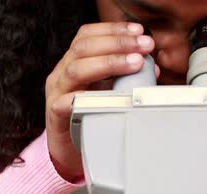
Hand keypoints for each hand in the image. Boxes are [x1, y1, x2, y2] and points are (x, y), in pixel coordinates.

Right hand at [45, 22, 154, 180]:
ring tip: (135, 63)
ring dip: (109, 63)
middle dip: (117, 43)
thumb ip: (125, 78)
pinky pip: (65, 103)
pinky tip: (104, 95)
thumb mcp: (107, 92)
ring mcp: (56, 93)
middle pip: (83, 47)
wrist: (68, 150)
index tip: (138, 31)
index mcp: (73, 64)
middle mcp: (62, 74)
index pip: (88, 36)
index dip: (113, 29)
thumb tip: (151, 68)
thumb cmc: (88, 118)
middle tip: (143, 46)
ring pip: (76, 70)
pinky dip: (84, 97)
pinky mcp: (56, 116)